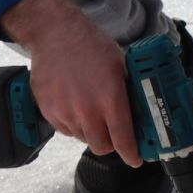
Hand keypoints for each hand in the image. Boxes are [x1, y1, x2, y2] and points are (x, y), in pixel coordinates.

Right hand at [0, 0, 141, 166]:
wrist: (55, 34)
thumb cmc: (91, 46)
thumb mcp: (122, 65)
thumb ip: (130, 92)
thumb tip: (143, 113)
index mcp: (110, 98)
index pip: (123, 140)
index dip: (132, 154)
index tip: (135, 159)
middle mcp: (87, 109)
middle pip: (101, 147)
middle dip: (110, 143)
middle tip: (113, 133)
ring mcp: (65, 112)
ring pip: (83, 138)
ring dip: (91, 131)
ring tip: (91, 108)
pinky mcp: (49, 111)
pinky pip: (66, 129)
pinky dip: (73, 123)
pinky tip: (76, 104)